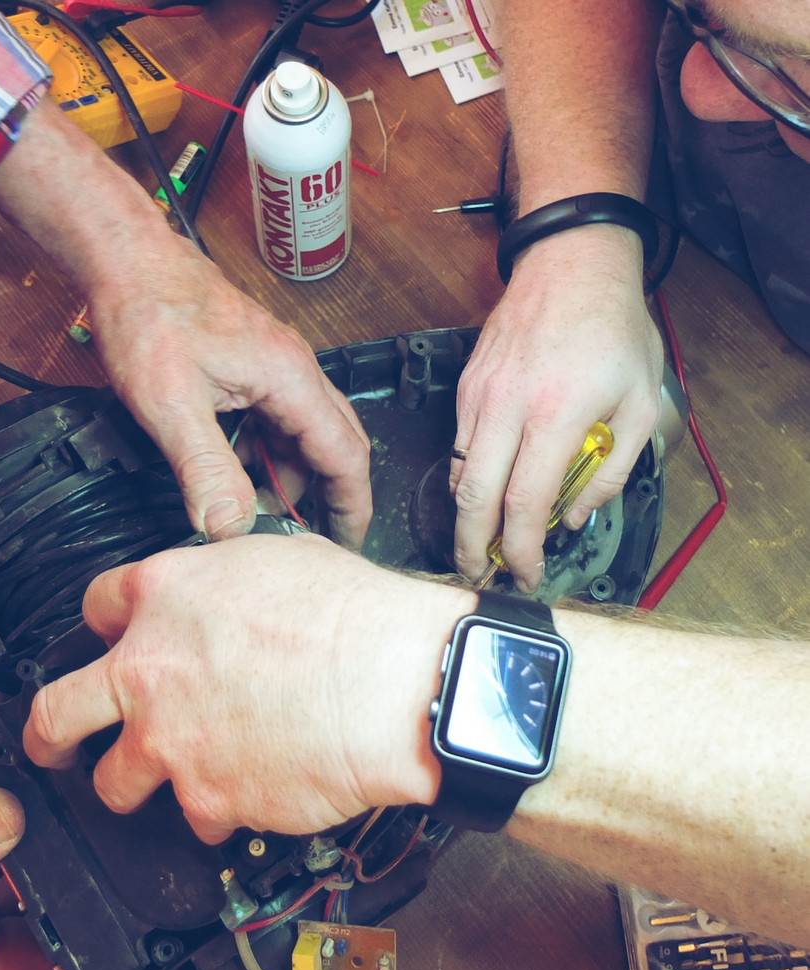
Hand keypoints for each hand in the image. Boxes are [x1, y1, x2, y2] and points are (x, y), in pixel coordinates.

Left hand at [23, 533, 471, 841]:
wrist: (400, 686)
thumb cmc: (357, 617)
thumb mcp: (276, 558)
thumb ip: (222, 579)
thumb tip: (221, 589)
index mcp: (161, 596)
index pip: (94, 607)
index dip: (103, 626)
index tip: (108, 641)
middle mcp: (146, 672)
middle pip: (54, 713)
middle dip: (47, 736)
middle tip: (50, 746)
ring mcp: (169, 743)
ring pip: (114, 784)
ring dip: (136, 784)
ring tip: (166, 780)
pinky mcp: (207, 799)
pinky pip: (196, 818)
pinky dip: (217, 811)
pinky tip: (246, 791)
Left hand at [87, 242, 372, 546]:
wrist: (124, 262)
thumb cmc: (148, 314)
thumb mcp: (172, 406)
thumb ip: (205, 470)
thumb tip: (227, 528)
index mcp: (290, 378)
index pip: (344, 455)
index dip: (352, 505)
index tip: (350, 545)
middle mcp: (292, 370)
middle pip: (332, 444)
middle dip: (327, 496)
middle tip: (310, 542)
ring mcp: (270, 367)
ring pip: (298, 434)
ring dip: (284, 476)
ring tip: (252, 515)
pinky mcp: (246, 366)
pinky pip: (271, 419)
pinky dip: (261, 453)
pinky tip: (231, 474)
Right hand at [452, 227, 662, 589]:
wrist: (571, 264)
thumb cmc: (613, 327)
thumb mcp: (640, 402)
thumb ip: (610, 468)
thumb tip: (574, 515)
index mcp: (557, 414)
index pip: (525, 503)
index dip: (519, 550)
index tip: (524, 575)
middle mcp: (508, 407)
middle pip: (474, 498)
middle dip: (471, 547)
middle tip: (477, 575)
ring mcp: (479, 395)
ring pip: (459, 473)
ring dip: (466, 516)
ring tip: (479, 542)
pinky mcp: (466, 385)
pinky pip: (459, 444)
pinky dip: (468, 477)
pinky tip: (483, 491)